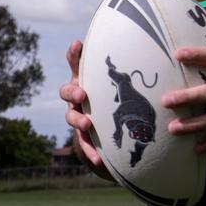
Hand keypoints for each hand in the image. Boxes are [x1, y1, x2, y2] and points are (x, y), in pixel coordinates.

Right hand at [58, 40, 112, 179]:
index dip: (74, 55)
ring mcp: (78, 117)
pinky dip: (90, 152)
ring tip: (86, 124)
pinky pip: (84, 144)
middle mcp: (78, 98)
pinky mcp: (84, 138)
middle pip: (67, 92)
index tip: (78, 45)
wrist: (113, 133)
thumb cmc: (115, 102)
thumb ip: (122, 74)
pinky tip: (98, 160)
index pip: (75, 65)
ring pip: (71, 118)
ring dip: (78, 120)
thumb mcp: (121, 88)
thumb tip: (137, 55)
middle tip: (82, 94)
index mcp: (85, 81)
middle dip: (73, 92)